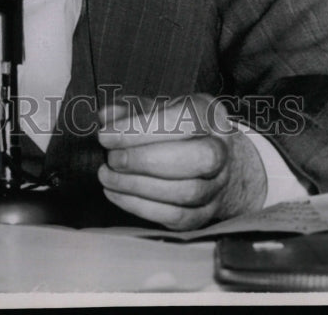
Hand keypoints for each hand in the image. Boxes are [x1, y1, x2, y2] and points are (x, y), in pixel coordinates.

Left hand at [97, 93, 266, 229]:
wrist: (210, 161)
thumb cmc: (176, 130)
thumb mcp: (155, 109)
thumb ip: (130, 109)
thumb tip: (107, 116)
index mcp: (208, 115)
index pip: (183, 119)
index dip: (142, 128)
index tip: (107, 135)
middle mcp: (220, 150)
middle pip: (195, 159)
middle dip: (145, 160)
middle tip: (112, 158)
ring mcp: (217, 185)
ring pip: (186, 192)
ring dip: (138, 186)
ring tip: (108, 176)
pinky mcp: (205, 214)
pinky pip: (177, 217)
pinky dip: (141, 207)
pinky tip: (117, 194)